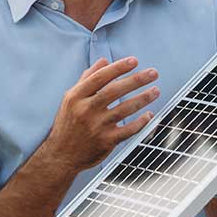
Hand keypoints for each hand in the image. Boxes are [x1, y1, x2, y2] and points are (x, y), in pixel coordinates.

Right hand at [41, 57, 160, 171]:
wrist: (61, 155)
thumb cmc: (68, 124)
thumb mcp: (70, 99)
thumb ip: (87, 79)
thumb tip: (103, 61)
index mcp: (76, 97)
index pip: (100, 77)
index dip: (118, 68)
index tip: (134, 61)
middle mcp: (85, 110)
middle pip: (114, 91)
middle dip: (136, 80)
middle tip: (152, 73)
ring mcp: (96, 127)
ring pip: (124, 109)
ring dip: (143, 98)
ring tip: (155, 91)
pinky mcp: (105, 141)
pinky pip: (128, 130)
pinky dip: (141, 122)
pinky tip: (149, 115)